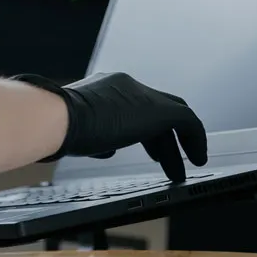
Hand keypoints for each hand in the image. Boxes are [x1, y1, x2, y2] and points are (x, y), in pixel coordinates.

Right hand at [14, 72, 206, 180]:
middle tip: (167, 163)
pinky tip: (197, 159)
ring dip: (178, 144)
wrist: (59, 117)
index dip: (142, 128)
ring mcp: (143, 96)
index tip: (147, 147)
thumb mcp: (79, 131)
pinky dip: (195, 140)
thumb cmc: (59, 126)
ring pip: (173, 115)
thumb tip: (105, 150)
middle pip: (156, 110)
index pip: (133, 105)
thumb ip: (96, 137)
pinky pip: (188, 122)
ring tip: (181, 170)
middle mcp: (127, 87)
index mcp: (107, 89)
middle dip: (162, 140)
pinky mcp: (158, 110)